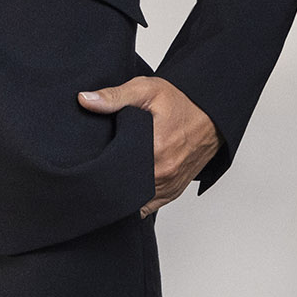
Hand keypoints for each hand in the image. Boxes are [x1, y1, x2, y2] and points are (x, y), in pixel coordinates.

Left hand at [76, 76, 220, 217]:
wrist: (211, 115)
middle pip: (124, 190)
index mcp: (156, 149)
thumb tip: (84, 100)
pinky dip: (135, 201)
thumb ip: (115, 96)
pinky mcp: (173, 191)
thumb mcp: (146, 90)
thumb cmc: (180, 102)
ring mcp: (169, 185)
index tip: (86, 163)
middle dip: (107, 184)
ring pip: (135, 203)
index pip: (115, 171)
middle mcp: (164, 172)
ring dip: (121, 195)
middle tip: (93, 172)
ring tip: (107, 181)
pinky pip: (148, 207)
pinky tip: (124, 189)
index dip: (97, 170)